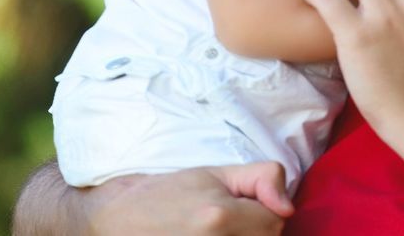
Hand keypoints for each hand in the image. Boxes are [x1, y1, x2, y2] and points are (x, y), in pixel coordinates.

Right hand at [86, 162, 291, 234]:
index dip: (263, 209)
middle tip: (223, 220)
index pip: (276, 220)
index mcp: (219, 218)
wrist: (116, 220)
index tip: (239, 205)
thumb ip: (262, 179)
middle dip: (254, 228)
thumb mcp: (215, 173)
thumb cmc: (167, 194)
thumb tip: (288, 207)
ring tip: (216, 232)